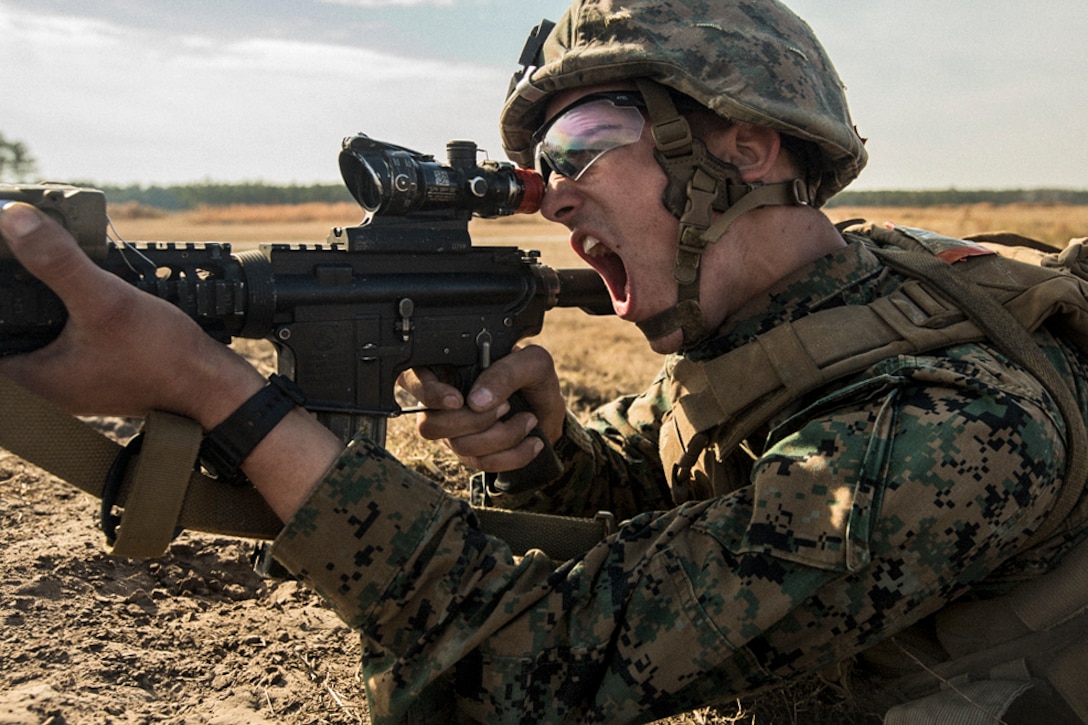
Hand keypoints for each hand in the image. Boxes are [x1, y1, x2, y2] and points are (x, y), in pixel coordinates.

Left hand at [0, 201, 262, 425]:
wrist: (209, 385)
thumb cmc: (161, 359)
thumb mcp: (106, 301)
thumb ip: (57, 262)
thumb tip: (14, 218)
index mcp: (24, 377)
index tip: (4, 257)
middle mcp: (36, 381)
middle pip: (6, 322)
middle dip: (12, 282)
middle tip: (20, 245)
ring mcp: (61, 374)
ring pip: (29, 324)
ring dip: (34, 290)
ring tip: (39, 254)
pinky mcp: (84, 365)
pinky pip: (55, 328)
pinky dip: (58, 302)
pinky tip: (73, 280)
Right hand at [397, 344, 565, 471]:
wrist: (549, 408)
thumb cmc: (535, 378)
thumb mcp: (532, 364)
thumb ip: (506, 372)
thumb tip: (477, 401)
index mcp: (448, 366)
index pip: (413, 379)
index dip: (429, 393)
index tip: (458, 400)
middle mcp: (442, 400)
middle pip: (431, 424)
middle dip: (475, 421)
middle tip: (507, 405)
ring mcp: (453, 429)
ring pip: (458, 446)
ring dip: (501, 437)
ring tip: (528, 420)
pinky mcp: (470, 452)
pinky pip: (480, 463)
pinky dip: (512, 456)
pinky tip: (531, 442)